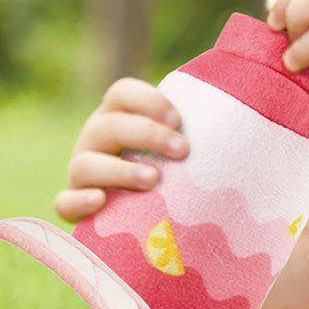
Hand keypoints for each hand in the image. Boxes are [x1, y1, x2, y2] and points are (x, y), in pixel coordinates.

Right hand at [53, 77, 186, 223]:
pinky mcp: (72, 205)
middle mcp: (94, 139)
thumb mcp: (175, 145)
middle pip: (109, 125)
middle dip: (147, 135)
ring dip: (119, 170)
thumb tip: (245, 103)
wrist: (139, 215)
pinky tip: (101, 202)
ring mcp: (80, 172)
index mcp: (117, 116)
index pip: (121, 93)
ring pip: (85, 164)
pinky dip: (79, 201)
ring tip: (153, 180)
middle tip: (182, 150)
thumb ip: (192, 128)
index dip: (148, 100)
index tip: (180, 119)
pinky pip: (64, 202)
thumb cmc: (169, 170)